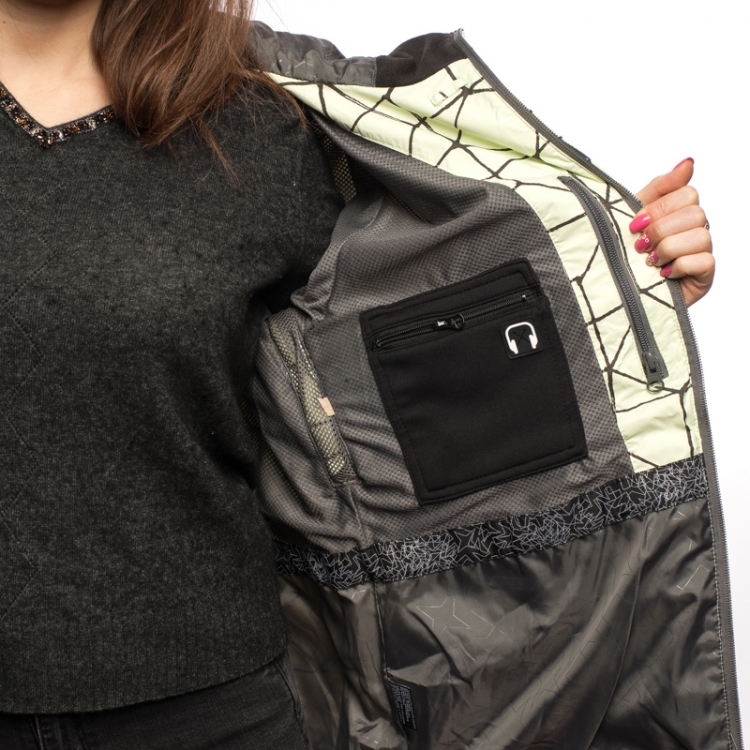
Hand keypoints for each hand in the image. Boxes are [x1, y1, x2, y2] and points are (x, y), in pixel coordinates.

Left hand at [630, 158, 713, 305]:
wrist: (615, 291)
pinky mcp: (704, 274)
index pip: (687, 193)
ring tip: (650, 262)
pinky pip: (704, 261)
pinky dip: (678, 267)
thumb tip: (689, 162)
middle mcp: (694, 229)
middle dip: (661, 231)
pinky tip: (663, 274)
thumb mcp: (633, 214)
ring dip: (668, 250)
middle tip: (641, 246)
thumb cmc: (624, 252)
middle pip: (695, 213)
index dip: (660, 208)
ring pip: (700, 236)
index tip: (636, 225)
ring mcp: (701, 252)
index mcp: (678, 212)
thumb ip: (660, 187)